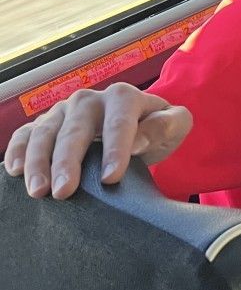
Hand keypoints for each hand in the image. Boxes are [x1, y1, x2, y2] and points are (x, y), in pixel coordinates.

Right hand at [4, 83, 191, 198]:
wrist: (140, 127)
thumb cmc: (157, 128)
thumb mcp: (175, 125)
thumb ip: (166, 125)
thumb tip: (140, 141)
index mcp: (124, 96)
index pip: (118, 123)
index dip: (115, 150)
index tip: (110, 179)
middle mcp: (90, 100)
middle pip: (76, 129)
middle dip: (67, 161)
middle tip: (63, 192)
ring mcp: (64, 111)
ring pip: (45, 132)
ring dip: (38, 162)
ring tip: (39, 192)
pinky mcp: (45, 123)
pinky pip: (25, 134)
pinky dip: (17, 150)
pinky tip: (14, 172)